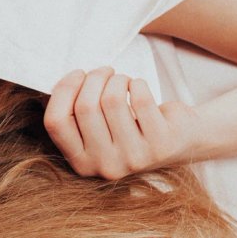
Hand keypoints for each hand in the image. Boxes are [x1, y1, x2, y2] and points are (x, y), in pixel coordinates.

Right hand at [43, 66, 201, 179]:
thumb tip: (60, 83)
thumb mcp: (96, 129)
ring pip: (112, 99)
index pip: (56, 122)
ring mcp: (134, 158)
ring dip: (117, 79)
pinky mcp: (161, 144)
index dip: (64, 90)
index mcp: (82, 163)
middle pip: (85, 107)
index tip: (77, 74)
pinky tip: (139, 87)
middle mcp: (105, 166)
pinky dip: (137, 83)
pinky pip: (139, 98)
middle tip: (105, 71)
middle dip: (94, 78)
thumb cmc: (130, 126)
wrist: (180, 140)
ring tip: (123, 80)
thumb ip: (73, 112)